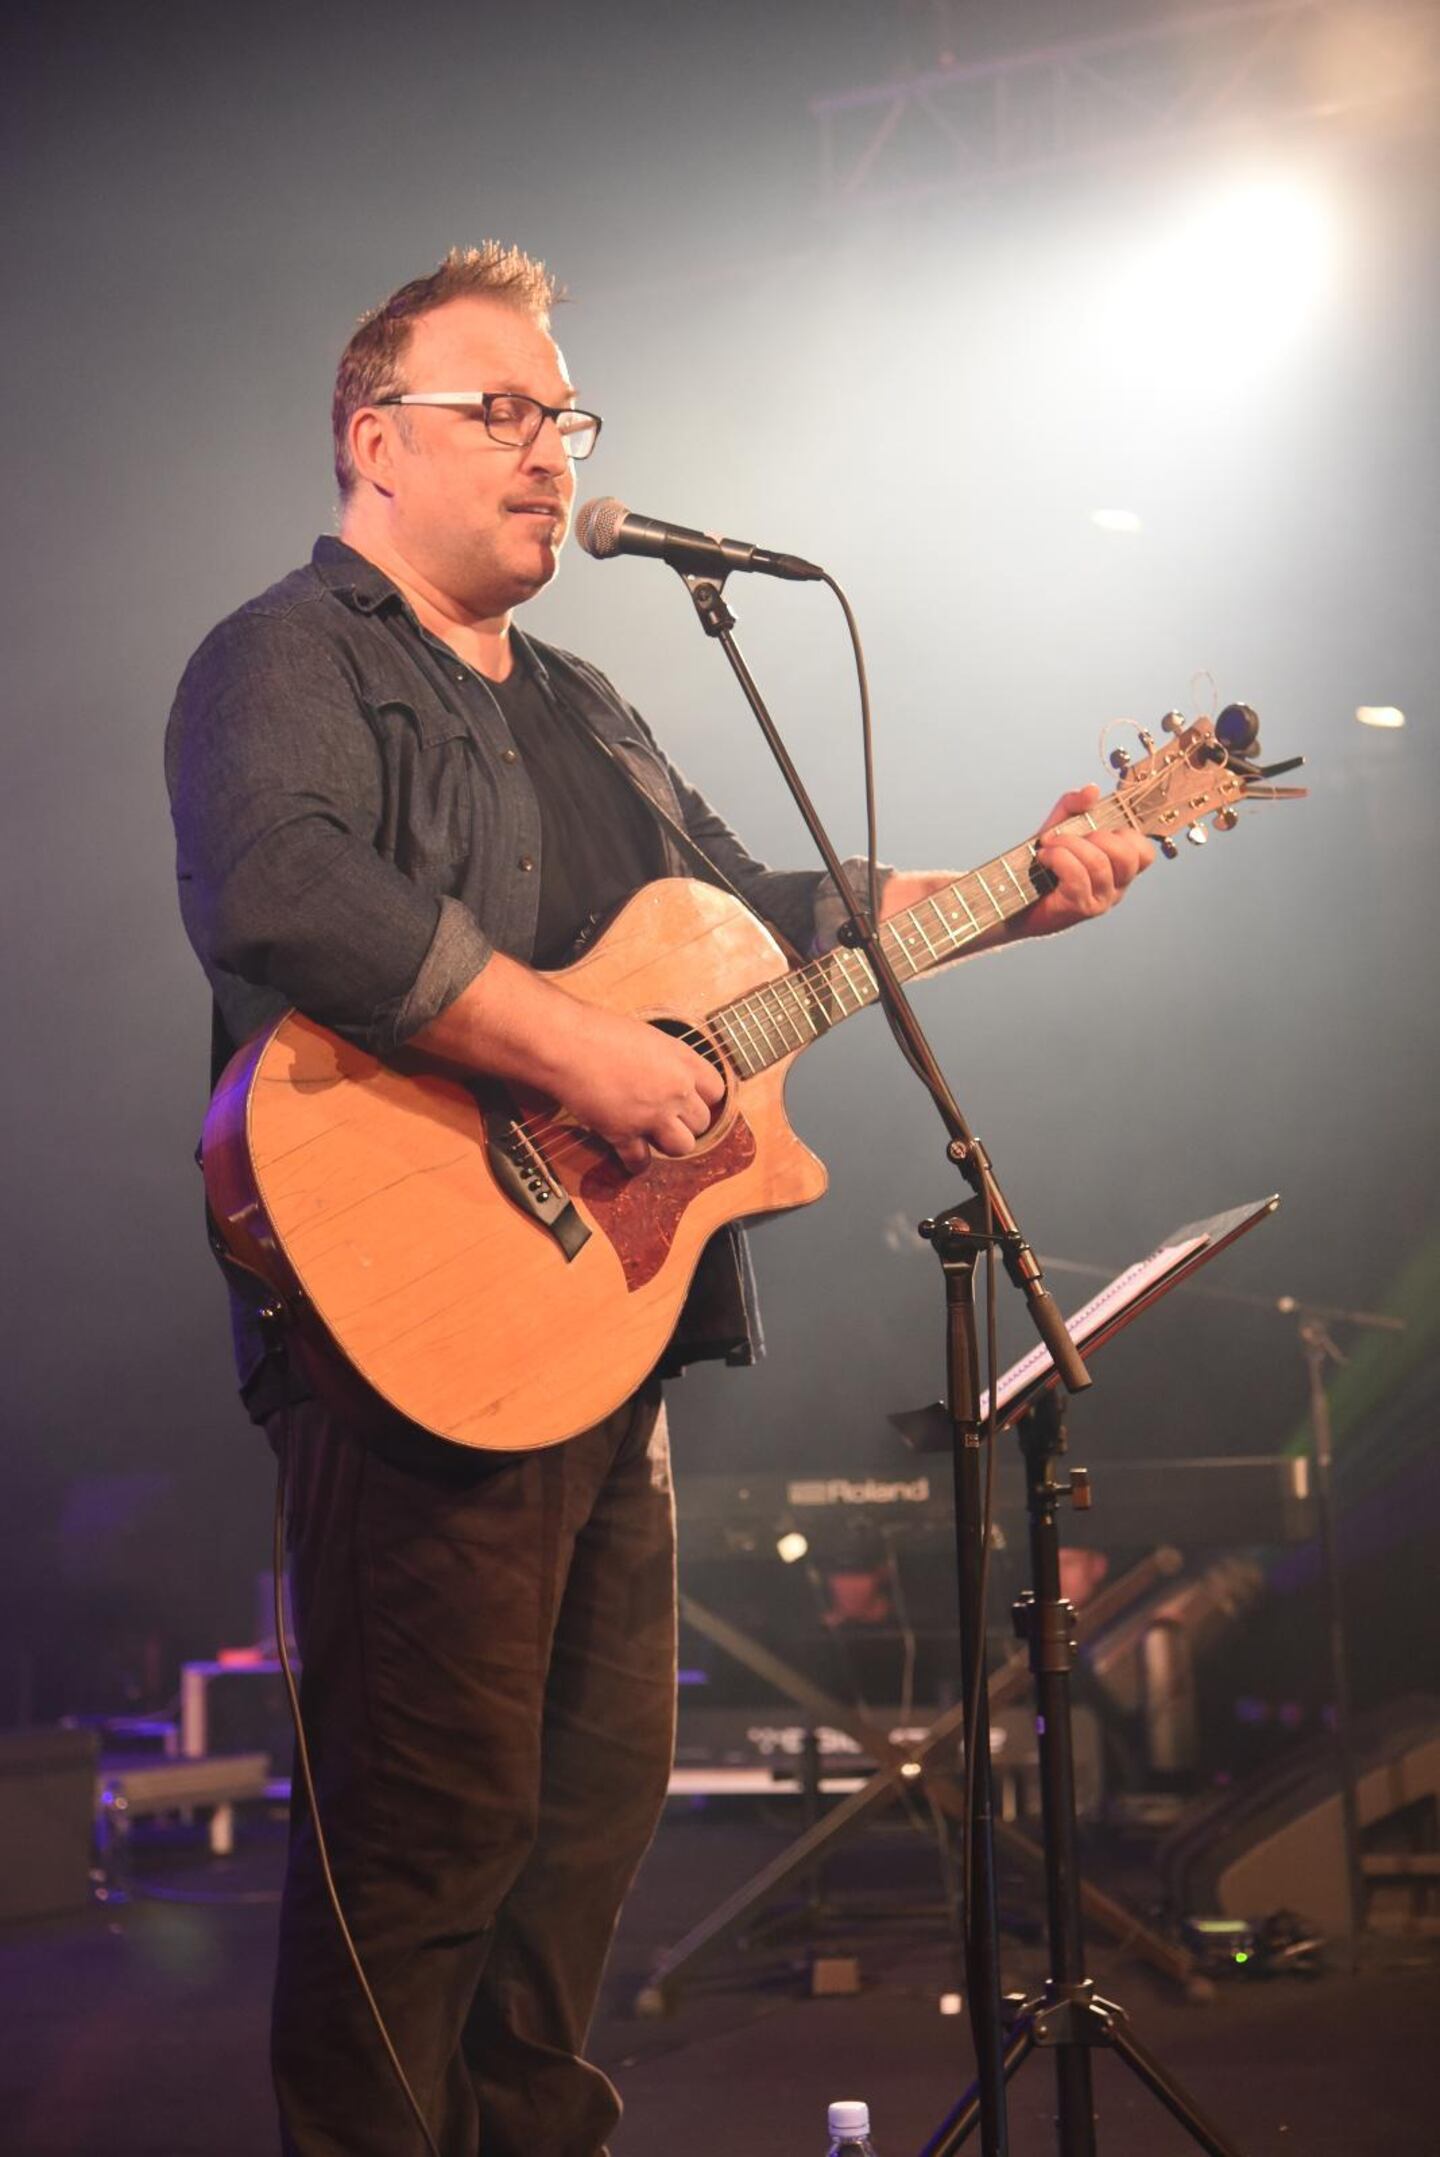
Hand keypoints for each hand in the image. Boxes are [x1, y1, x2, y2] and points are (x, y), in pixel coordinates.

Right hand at [560, 1005, 723, 1172]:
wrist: (567, 1044)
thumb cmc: (598, 1031)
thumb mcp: (646, 1036)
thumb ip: (664, 1059)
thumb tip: (666, 1073)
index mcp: (682, 1060)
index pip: (716, 1090)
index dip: (703, 1097)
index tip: (691, 1099)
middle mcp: (675, 1089)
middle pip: (702, 1122)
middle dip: (685, 1122)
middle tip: (667, 1117)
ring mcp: (652, 1114)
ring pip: (682, 1147)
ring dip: (669, 1143)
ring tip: (654, 1135)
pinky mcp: (624, 1133)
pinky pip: (640, 1161)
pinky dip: (635, 1162)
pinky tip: (630, 1156)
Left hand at [1021, 784, 1154, 938]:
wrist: (1013, 897)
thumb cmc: (1042, 864)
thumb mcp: (1060, 827)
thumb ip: (1075, 805)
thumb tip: (1092, 790)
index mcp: (1119, 870)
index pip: (1144, 853)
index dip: (1124, 834)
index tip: (1094, 832)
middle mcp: (1116, 888)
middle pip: (1127, 855)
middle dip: (1096, 836)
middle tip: (1068, 838)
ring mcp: (1100, 900)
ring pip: (1099, 863)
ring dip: (1069, 845)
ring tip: (1049, 846)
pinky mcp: (1080, 909)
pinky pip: (1077, 877)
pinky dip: (1058, 858)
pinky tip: (1044, 857)